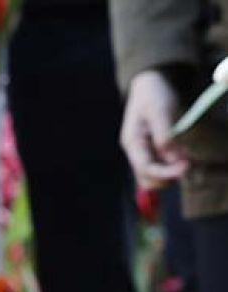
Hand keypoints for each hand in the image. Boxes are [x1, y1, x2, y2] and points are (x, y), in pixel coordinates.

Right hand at [121, 70, 188, 187]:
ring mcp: (144, 153)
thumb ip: (165, 135)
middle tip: (188, 164)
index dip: (165, 172)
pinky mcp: (154, 151)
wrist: (150, 84)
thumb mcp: (159, 111)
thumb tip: (173, 158)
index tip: (186, 167)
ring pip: (155, 177)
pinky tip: (185, 156)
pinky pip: (162, 168)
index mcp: (132, 143)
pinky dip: (174, 167)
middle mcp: (136, 152)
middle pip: (147, 179)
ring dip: (172, 173)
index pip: (145, 169)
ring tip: (188, 159)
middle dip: (167, 177)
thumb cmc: (153, 95)